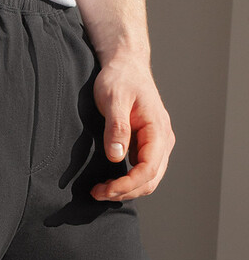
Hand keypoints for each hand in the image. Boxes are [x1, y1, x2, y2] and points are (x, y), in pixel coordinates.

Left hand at [90, 53, 175, 200]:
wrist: (126, 66)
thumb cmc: (120, 79)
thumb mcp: (113, 99)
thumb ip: (116, 127)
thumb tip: (116, 155)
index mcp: (158, 130)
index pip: (148, 169)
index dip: (127, 185)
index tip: (104, 190)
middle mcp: (163, 140)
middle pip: (150, 180)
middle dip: (125, 192)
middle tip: (96, 193)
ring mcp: (157, 144)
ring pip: (149, 179)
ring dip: (126, 190)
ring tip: (101, 190)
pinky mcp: (148, 145)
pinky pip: (143, 171)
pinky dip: (128, 182)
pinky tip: (110, 182)